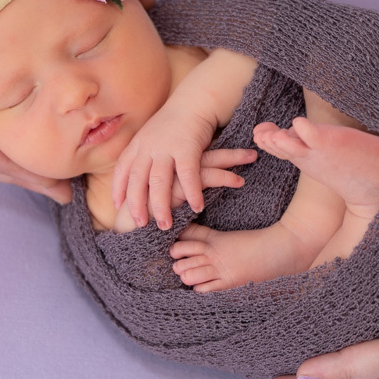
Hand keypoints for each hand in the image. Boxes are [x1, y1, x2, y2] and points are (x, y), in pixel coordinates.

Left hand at [111, 103, 218, 230]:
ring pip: (159, 182)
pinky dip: (192, 193)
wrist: (194, 101)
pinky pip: (188, 176)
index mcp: (137, 144)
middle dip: (136, 205)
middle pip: (138, 181)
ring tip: (165, 225)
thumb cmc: (174, 122)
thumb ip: (142, 153)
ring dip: (161, 206)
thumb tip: (136, 173)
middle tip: (139, 224)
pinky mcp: (187, 148)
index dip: (118, 189)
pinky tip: (197, 207)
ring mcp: (166, 147)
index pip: (121, 170)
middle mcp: (148, 147)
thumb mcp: (150, 135)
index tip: (117, 206)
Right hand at [112, 148, 255, 232]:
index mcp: (163, 162)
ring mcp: (172, 174)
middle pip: (204, 153)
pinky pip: (204, 179)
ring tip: (252, 160)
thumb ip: (174, 190)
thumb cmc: (143, 212)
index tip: (237, 152)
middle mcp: (167, 163)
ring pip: (207, 162)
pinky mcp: (175, 187)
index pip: (196, 153)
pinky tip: (238, 182)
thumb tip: (192, 187)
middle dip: (230, 153)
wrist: (126, 226)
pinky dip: (222, 179)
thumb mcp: (159, 196)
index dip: (217, 152)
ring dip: (232, 161)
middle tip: (252, 152)